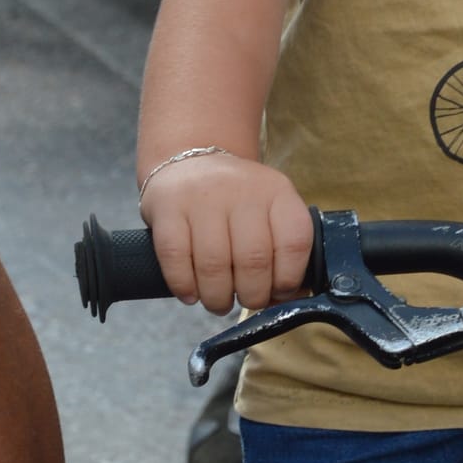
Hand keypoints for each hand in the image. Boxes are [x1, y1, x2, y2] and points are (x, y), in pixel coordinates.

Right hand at [141, 153, 312, 314]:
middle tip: (246, 301)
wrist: (192, 159)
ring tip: (219, 303)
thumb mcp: (270, 211)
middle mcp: (242, 190)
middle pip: (253, 261)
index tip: (277, 292)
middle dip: (252, 296)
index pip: (294, 243)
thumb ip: (283, 252)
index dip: (288, 279)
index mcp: (277, 192)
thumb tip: (287, 299)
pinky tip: (190, 294)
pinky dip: (184, 285)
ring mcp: (202, 196)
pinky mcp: (168, 206)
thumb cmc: (237, 201)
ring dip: (217, 297)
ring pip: (213, 264)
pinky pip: (175, 257)